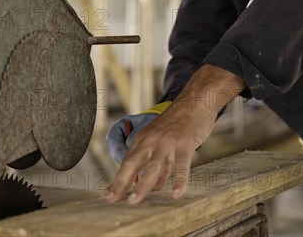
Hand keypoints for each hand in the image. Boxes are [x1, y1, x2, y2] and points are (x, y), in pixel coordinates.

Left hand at [103, 65, 245, 204]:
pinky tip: (176, 194)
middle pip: (134, 164)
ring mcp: (168, 143)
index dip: (118, 180)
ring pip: (153, 167)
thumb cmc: (179, 123)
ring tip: (135, 201)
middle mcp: (152, 141)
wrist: (196, 101)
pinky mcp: (185, 145)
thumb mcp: (162, 139)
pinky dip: (179, 181)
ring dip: (143, 185)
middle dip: (122, 183)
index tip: (107, 196)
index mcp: (144, 139)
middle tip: (112, 200)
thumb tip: (153, 186)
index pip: (127, 162)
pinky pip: (181, 166)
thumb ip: (156, 161)